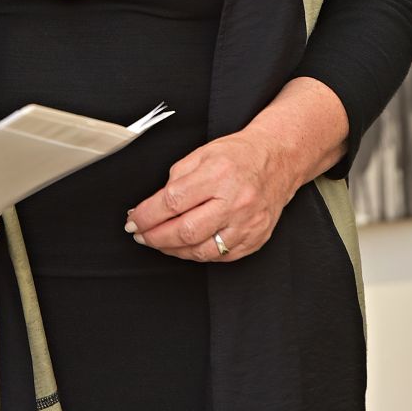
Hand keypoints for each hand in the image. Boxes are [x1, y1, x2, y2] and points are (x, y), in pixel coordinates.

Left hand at [124, 130, 293, 263]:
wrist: (278, 159)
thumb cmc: (238, 154)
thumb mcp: (202, 154)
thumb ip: (176, 179)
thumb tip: (151, 206)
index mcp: (218, 174)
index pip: (172, 202)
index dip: (147, 215)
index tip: (133, 220)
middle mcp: (235, 201)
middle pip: (185, 231)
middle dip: (155, 237)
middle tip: (141, 234)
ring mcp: (247, 223)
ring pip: (202, 250)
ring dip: (173, 250)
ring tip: (159, 242)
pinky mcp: (255, 238)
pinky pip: (221, 257)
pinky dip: (198, 254)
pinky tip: (185, 247)